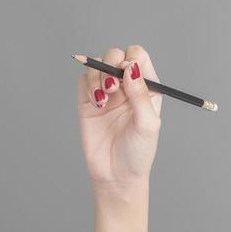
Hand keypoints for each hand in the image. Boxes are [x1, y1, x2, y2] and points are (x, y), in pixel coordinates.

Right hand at [77, 44, 164, 190]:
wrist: (115, 175)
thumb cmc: (138, 153)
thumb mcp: (147, 125)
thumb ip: (141, 94)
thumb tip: (130, 67)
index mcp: (147, 88)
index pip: (139, 57)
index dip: (131, 59)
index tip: (126, 75)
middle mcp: (127, 87)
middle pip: (116, 55)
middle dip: (111, 65)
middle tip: (112, 88)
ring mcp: (107, 93)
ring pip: (97, 64)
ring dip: (98, 77)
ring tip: (103, 99)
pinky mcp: (88, 101)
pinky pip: (83, 80)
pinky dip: (87, 86)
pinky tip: (96, 105)